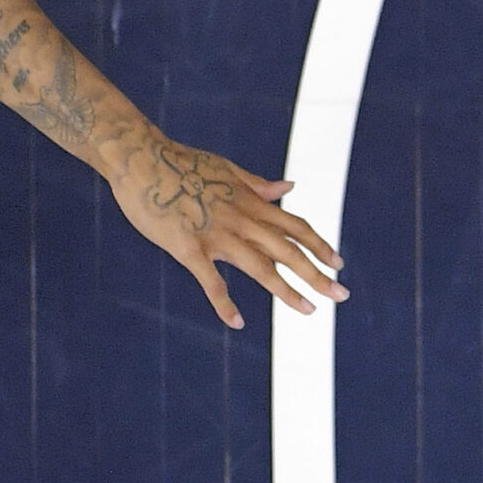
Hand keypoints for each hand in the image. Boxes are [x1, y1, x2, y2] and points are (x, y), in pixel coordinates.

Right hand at [106, 132, 344, 328]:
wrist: (141, 160)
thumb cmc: (182, 163)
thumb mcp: (227, 170)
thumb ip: (259, 185)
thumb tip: (290, 187)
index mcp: (251, 202)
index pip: (296, 227)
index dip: (319, 245)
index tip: (339, 262)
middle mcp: (241, 220)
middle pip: (288, 250)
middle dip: (317, 273)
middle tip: (341, 294)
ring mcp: (217, 234)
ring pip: (260, 267)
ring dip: (287, 290)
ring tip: (309, 310)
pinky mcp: (188, 248)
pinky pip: (210, 280)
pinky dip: (224, 303)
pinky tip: (237, 322)